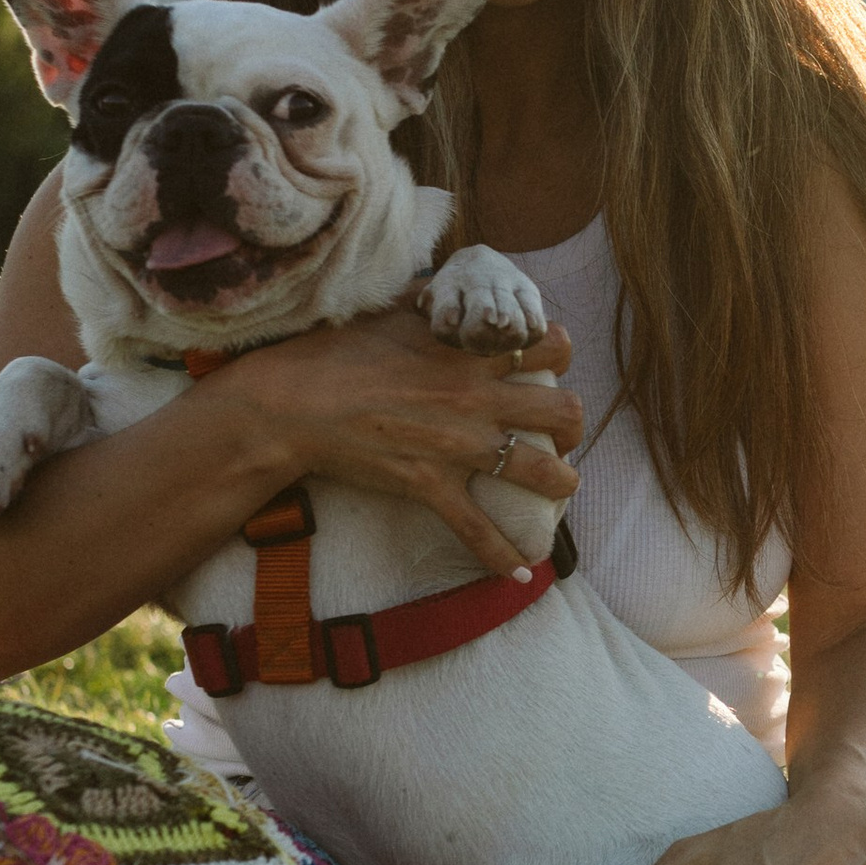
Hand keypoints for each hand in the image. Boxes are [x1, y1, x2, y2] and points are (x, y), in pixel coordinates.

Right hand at [232, 305, 581, 578]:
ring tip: (562, 486)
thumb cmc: (335, 351)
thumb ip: (433, 300)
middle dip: (572, 424)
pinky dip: (504, 556)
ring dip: (562, 483)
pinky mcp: (429, 484)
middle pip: (562, 409)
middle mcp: (474, 397)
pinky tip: (522, 574)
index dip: (560, 355)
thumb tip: (450, 290)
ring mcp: (456, 444)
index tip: (551, 366)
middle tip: (562, 432)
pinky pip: (478, 529)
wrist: (293, 401)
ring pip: (540, 470)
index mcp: (468, 351)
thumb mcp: (393, 310)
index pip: (548, 347)